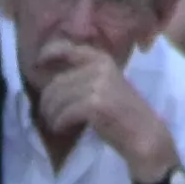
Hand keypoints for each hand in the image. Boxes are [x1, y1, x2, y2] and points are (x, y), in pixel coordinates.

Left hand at [23, 30, 127, 147]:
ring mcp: (98, 84)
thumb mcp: (106, 85)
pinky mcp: (96, 104)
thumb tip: (52, 81)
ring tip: (57, 125)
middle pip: (56, 83)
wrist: (146, 135)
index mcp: (101, 59)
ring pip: (57, 99)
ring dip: (51, 116)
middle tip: (50, 117)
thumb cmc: (123, 115)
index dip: (48, 53)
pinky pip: (64, 114)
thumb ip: (84, 77)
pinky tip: (62, 129)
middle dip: (48, 103)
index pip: (67, 48)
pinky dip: (59, 124)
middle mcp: (99, 67)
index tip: (38, 64)